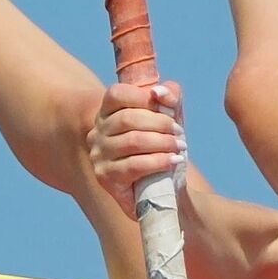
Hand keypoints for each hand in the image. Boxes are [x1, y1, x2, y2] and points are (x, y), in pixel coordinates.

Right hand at [87, 81, 184, 217]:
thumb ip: (169, 96)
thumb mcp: (169, 117)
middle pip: (128, 119)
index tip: (167, 108)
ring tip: (180, 147)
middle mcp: (97, 132)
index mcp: (107, 112)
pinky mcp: (106, 177)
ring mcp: (99, 155)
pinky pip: (134, 166)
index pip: (117, 94)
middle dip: (160, 123)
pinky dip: (158, 161)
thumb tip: (159, 91)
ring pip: (133, 141)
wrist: (161, 187)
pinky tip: (173, 161)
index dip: (143, 97)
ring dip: (162, 142)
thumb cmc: (161, 146)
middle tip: (179, 132)